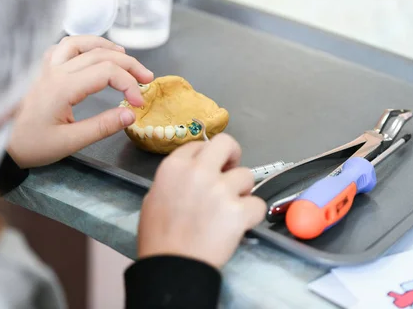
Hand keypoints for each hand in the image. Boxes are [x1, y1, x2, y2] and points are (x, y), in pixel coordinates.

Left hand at [7, 36, 152, 167]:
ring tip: (124, 55)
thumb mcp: (68, 143)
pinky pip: (62, 46)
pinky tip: (90, 54)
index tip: (139, 104)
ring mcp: (44, 67)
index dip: (130, 84)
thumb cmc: (30, 145)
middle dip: (128, 64)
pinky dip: (82, 45)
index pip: (107, 72)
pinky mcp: (38, 69)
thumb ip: (101, 127)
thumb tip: (131, 114)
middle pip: (100, 54)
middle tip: (147, 77)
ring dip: (105, 46)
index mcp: (63, 87)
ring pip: (79, 42)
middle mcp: (55, 70)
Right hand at [137, 134, 266, 268]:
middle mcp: (198, 172)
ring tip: (230, 207)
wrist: (172, 267)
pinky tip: (240, 223)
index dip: (207, 156)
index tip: (211, 167)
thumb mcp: (154, 197)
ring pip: (247, 175)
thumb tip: (191, 174)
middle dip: (233, 155)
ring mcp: (220, 190)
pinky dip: (252, 214)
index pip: (199, 144)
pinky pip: (258, 203)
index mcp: (174, 166)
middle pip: (227, 143)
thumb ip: (175, 178)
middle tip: (231, 171)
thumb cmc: (159, 238)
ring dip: (242, 190)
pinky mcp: (238, 211)